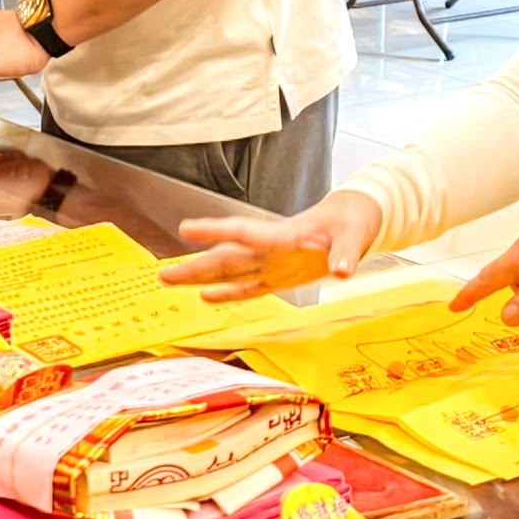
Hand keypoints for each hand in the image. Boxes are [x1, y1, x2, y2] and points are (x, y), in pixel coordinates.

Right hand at [165, 193, 382, 303]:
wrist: (355, 220)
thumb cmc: (353, 221)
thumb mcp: (354, 235)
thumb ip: (346, 252)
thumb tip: (342, 269)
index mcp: (285, 236)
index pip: (244, 233)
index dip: (214, 231)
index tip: (186, 229)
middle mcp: (271, 250)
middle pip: (226, 258)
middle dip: (195, 266)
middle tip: (163, 275)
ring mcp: (272, 263)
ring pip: (230, 271)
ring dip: (201, 278)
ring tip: (170, 281)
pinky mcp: (279, 276)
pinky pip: (248, 286)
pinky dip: (228, 293)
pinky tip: (206, 297)